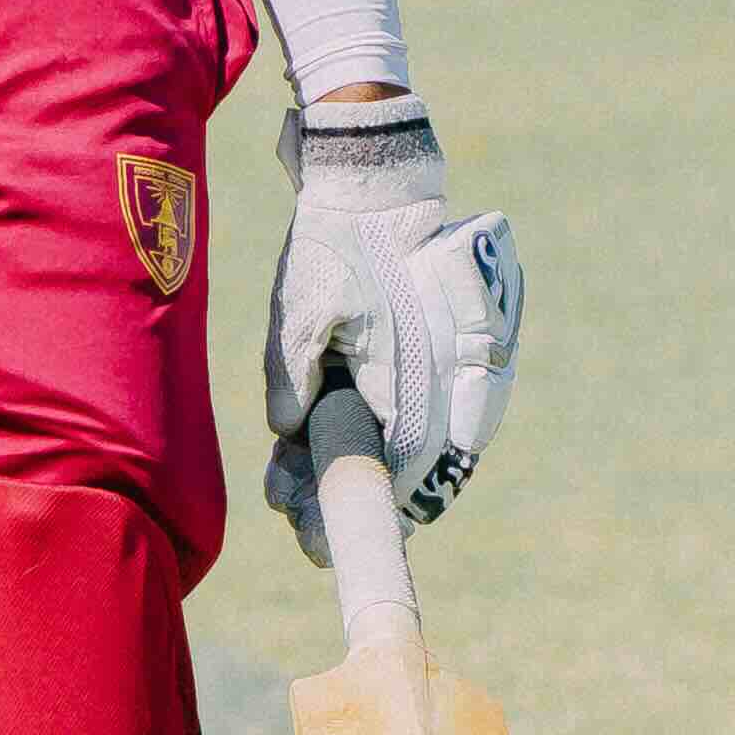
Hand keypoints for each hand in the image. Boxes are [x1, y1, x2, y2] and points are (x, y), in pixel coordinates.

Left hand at [258, 94, 523, 546]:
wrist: (380, 191)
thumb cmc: (340, 246)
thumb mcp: (300, 310)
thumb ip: (292, 377)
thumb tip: (287, 433)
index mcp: (417, 381)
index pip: (400, 476)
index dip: (358, 516)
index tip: (315, 543)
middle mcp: (443, 389)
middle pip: (405, 474)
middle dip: (345, 499)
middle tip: (293, 517)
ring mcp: (447, 376)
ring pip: (405, 449)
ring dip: (350, 471)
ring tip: (289, 484)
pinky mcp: (436, 363)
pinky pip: (410, 418)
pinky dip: (366, 438)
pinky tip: (312, 448)